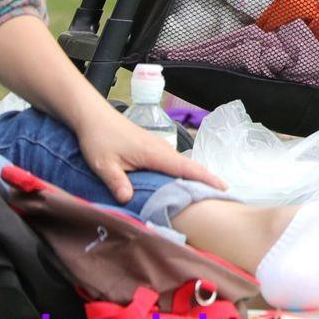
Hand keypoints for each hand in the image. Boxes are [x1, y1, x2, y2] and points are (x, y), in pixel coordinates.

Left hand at [69, 98, 223, 205]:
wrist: (95, 118)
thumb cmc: (100, 140)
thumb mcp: (104, 164)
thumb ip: (117, 182)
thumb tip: (128, 200)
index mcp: (154, 153)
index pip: (186, 167)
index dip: (205, 178)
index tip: (223, 188)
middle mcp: (162, 149)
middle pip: (189, 167)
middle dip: (205, 180)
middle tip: (218, 199)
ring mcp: (158, 147)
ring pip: (181, 164)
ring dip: (193, 177)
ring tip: (203, 195)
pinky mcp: (153, 149)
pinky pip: (173, 163)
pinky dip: (182, 173)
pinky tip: (179, 183)